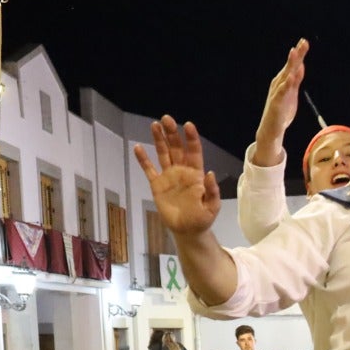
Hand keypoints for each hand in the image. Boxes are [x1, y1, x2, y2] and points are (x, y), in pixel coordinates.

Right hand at [133, 116, 220, 235]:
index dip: (191, 138)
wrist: (187, 230)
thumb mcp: (212, 207)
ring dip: (159, 139)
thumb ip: (212, 191)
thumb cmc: (202, 219)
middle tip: (166, 118)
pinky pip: (149, 169)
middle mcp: (182, 171)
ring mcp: (169, 176)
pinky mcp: (157, 185)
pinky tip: (138, 147)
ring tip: (154, 125)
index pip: (194, 152)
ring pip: (163, 153)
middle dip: (172, 133)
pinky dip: (143, 159)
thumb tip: (210, 173)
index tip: (187, 125)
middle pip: (177, 148)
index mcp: (196, 174)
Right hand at [254, 39, 308, 166]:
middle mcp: (279, 83)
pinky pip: (282, 91)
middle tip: (303, 42)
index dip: (299, 53)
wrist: (271, 129)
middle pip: (290, 66)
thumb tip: (300, 66)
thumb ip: (295, 79)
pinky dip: (286, 83)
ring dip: (290, 64)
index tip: (305, 41)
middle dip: (297, 54)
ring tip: (295, 53)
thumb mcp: (291, 92)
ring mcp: (277, 92)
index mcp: (283, 80)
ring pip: (285, 75)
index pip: (293, 65)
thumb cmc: (282, 110)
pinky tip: (291, 76)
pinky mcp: (276, 103)